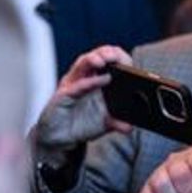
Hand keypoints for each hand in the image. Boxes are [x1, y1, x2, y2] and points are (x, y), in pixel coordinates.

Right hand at [34, 46, 132, 161]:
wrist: (61, 139)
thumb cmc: (82, 124)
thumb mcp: (105, 122)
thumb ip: (118, 122)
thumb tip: (130, 127)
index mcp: (94, 79)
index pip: (106, 60)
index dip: (116, 56)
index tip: (128, 60)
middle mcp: (82, 78)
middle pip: (93, 57)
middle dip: (104, 53)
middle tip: (115, 55)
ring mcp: (71, 85)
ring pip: (81, 65)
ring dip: (94, 59)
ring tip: (106, 60)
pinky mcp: (62, 95)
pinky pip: (76, 86)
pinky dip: (89, 81)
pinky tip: (102, 79)